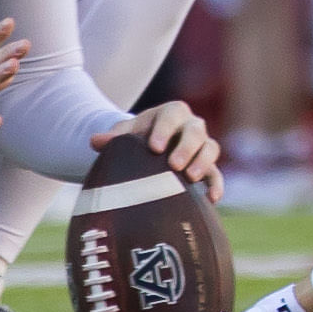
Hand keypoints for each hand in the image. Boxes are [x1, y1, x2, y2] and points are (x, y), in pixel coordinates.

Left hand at [93, 101, 222, 199]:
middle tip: (174, 165)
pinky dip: (216, 185)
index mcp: (172, 112)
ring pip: (210, 148)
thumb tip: (95, 141)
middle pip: (195, 131)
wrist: (152, 149)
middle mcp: (191, 126)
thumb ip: (113, 137)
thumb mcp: (127, 134)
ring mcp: (202, 146)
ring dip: (202, 163)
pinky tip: (211, 199)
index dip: (164, 130)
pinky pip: (216, 174)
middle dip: (186, 147)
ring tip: (190, 178)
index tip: (154, 147)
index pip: (171, 116)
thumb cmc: (138, 138)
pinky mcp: (209, 167)